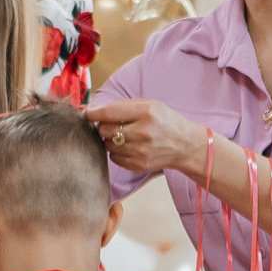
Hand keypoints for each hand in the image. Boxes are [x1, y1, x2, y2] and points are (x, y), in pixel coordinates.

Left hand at [87, 99, 201, 176]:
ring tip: (124, 136)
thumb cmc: (163, 121)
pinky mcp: (139, 165)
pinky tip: (129, 147)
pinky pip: (114, 158)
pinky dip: (117, 152)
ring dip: (110, 140)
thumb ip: (120, 106)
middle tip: (113, 125)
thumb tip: (91, 109)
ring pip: (107, 145)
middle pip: (104, 130)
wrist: (184, 145)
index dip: (93, 113)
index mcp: (146, 112)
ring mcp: (141, 151)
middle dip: (104, 126)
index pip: (109, 112)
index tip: (87, 113)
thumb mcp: (148, 105)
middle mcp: (143, 132)